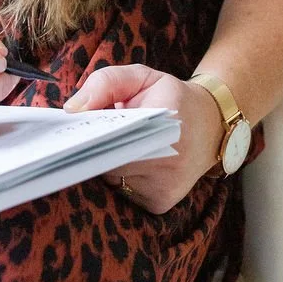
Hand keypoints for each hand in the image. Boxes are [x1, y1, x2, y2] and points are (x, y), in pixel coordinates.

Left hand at [63, 64, 224, 213]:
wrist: (210, 126)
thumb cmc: (170, 97)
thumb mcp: (141, 77)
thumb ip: (106, 83)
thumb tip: (73, 109)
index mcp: (168, 125)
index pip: (114, 139)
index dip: (90, 136)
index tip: (75, 130)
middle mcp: (170, 162)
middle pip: (108, 162)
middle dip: (95, 148)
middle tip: (88, 134)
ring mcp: (165, 189)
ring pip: (112, 180)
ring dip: (106, 163)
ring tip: (114, 143)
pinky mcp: (159, 204)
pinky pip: (123, 192)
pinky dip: (118, 177)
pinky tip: (128, 160)